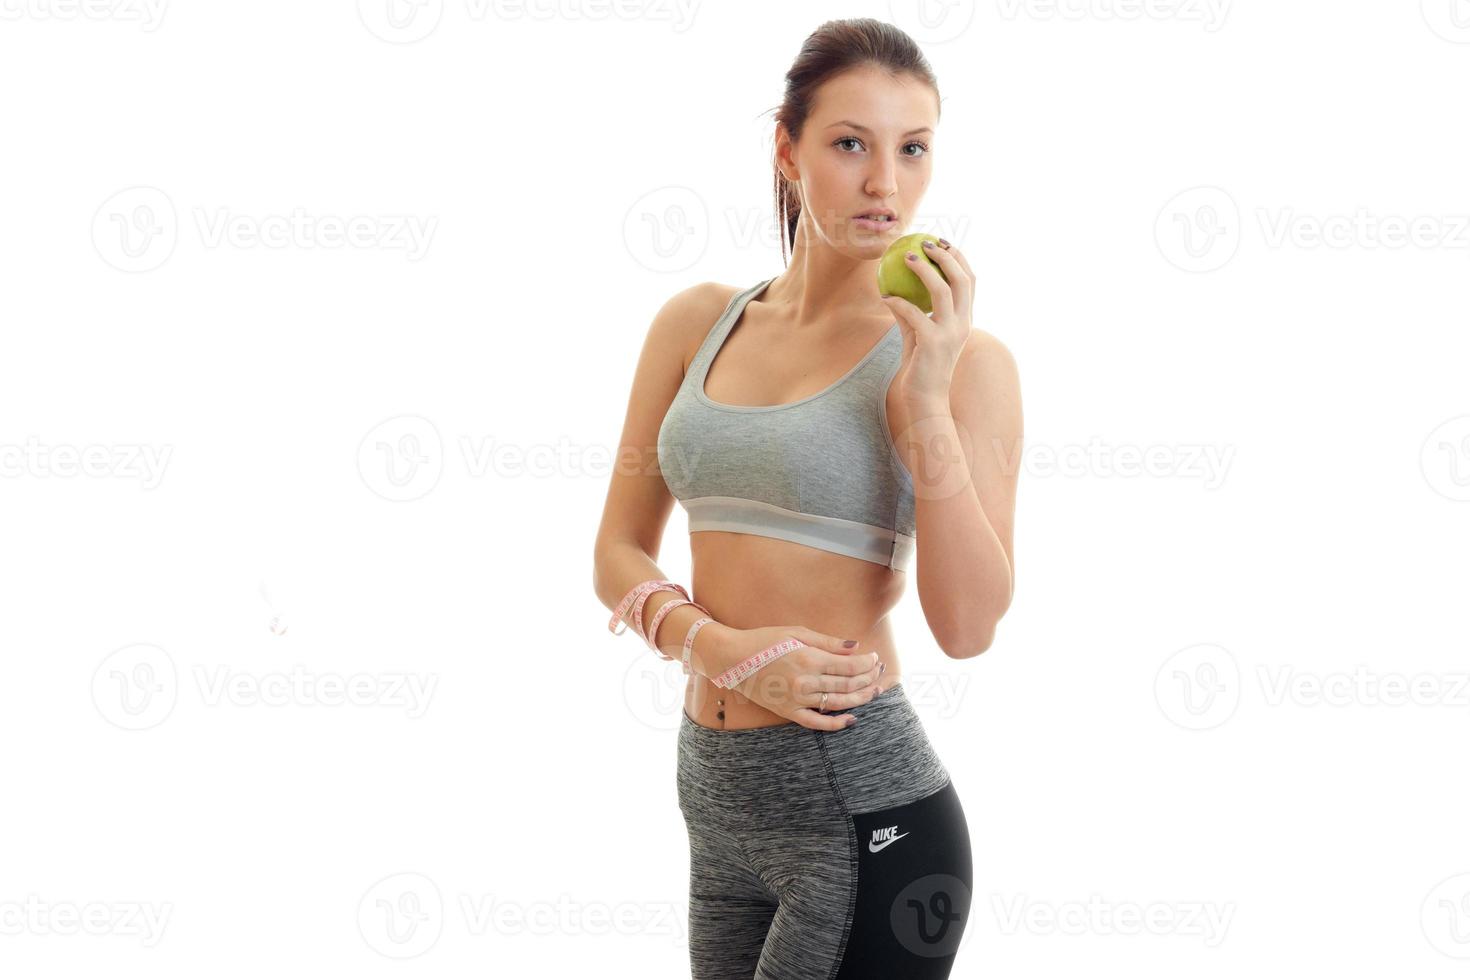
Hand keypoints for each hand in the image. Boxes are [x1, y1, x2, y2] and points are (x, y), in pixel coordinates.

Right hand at [713, 625, 883, 730]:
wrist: (732, 659)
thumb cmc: (763, 640)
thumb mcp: (796, 633)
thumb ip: (827, 642)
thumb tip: (855, 647)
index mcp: (808, 659)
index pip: (849, 666)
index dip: (866, 663)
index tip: (874, 658)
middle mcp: (805, 682)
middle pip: (847, 685)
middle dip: (868, 679)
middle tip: (879, 673)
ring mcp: (797, 700)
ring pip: (837, 703)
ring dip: (860, 699)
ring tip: (873, 692)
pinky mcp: (788, 712)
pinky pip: (816, 723)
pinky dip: (835, 724)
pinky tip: (851, 719)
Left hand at [880, 238, 974, 410]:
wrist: (925, 399)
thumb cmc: (920, 367)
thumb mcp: (916, 335)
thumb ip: (910, 313)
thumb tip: (892, 291)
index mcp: (965, 320)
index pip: (970, 281)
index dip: (959, 258)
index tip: (942, 243)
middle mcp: (963, 323)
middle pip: (962, 279)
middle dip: (946, 255)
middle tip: (925, 243)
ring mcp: (950, 333)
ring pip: (941, 290)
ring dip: (923, 269)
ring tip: (906, 257)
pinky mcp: (932, 342)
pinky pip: (913, 312)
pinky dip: (898, 302)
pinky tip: (885, 297)